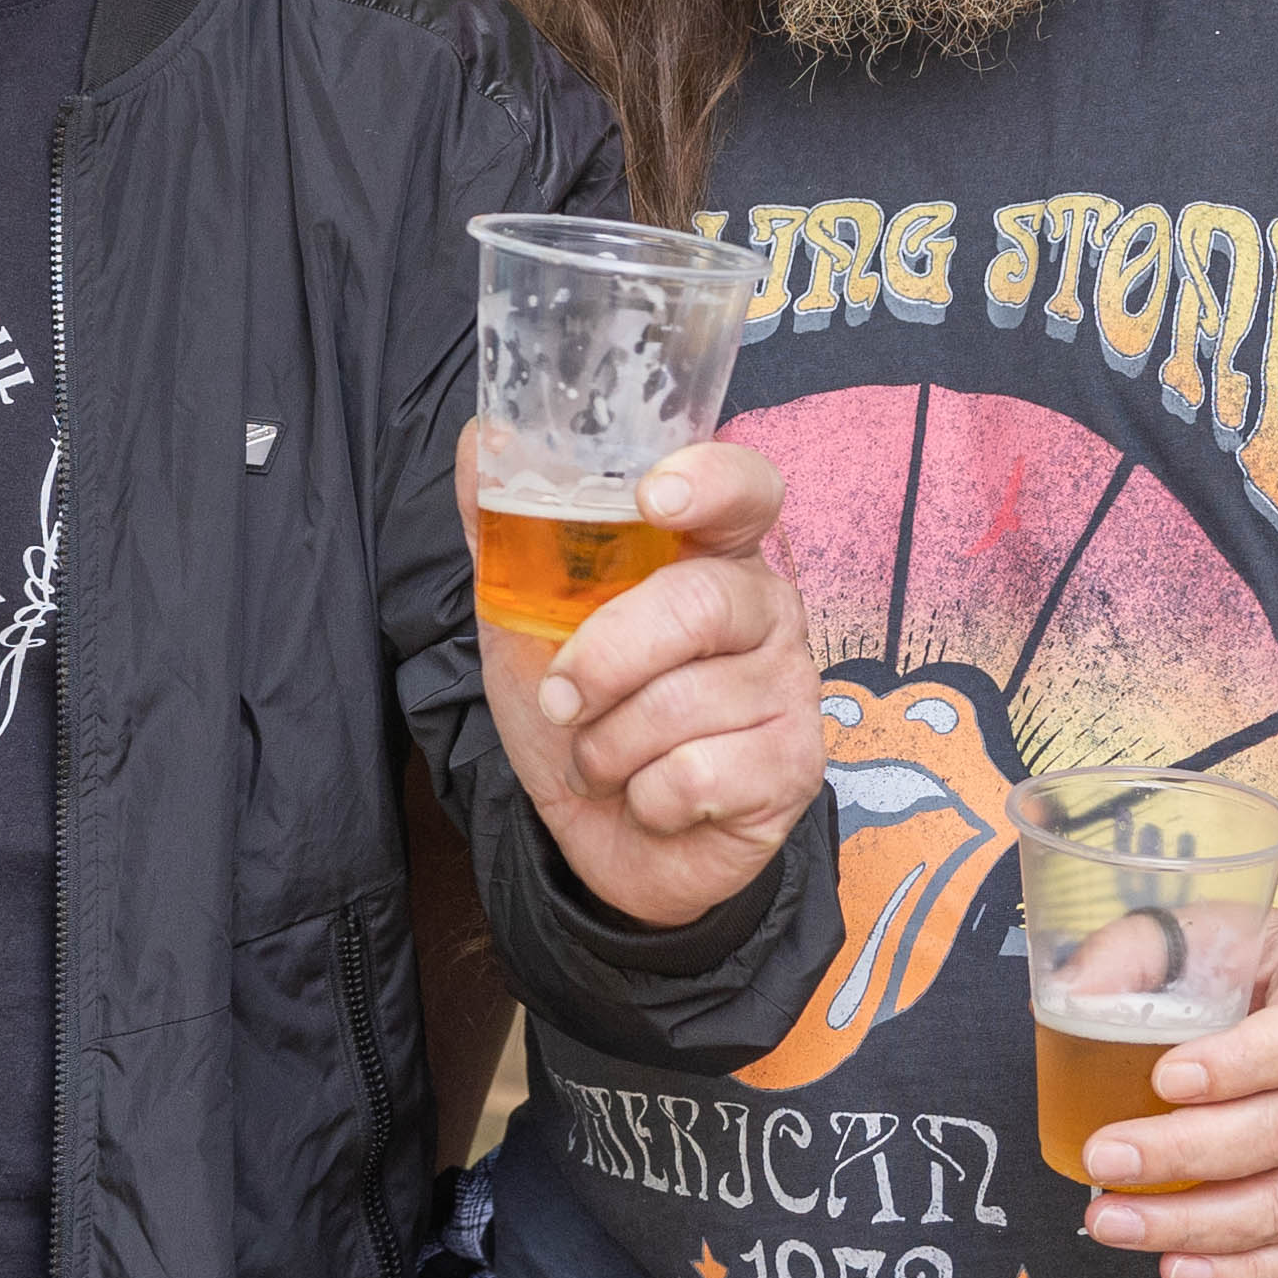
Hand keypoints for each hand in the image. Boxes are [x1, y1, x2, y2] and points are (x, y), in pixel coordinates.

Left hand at [461, 435, 823, 928]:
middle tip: (561, 698)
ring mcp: (789, 688)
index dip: (710, 482)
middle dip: (605, 658)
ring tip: (601, 757)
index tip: (652, 498)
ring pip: (686, 703)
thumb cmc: (580, 711)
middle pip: (701, 603)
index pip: (745, 489)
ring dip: (607, 746)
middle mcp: (765, 609)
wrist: (607, 838)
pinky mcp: (793, 768)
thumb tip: (484, 439)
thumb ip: (507, 527)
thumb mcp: (525, 614)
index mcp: (711, 554)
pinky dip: (644, 797)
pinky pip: (699, 776)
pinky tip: (650, 796)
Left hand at [1070, 916, 1277, 1277]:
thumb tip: (1071, 993)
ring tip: (1112, 1221)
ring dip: (1196, 1225)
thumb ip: (1145, 948)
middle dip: (1186, 1154)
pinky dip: (1244, 1272)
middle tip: (1103, 1157)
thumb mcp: (1228, 928)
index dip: (1240, 1063)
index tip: (1166, 1078)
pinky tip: (1177, 1268)